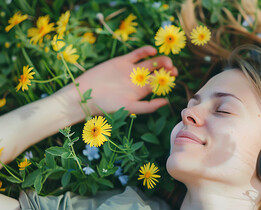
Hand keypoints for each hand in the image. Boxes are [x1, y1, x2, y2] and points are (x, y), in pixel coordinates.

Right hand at [60, 46, 177, 115]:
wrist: (86, 95)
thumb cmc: (107, 106)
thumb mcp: (130, 108)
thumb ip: (148, 106)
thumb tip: (167, 102)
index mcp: (142, 92)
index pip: (159, 83)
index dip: (168, 79)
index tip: (175, 76)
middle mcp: (138, 80)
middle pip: (157, 72)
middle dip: (166, 69)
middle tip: (172, 69)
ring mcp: (131, 70)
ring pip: (150, 62)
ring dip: (159, 60)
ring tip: (166, 61)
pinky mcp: (122, 61)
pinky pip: (137, 55)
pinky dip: (145, 52)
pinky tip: (152, 51)